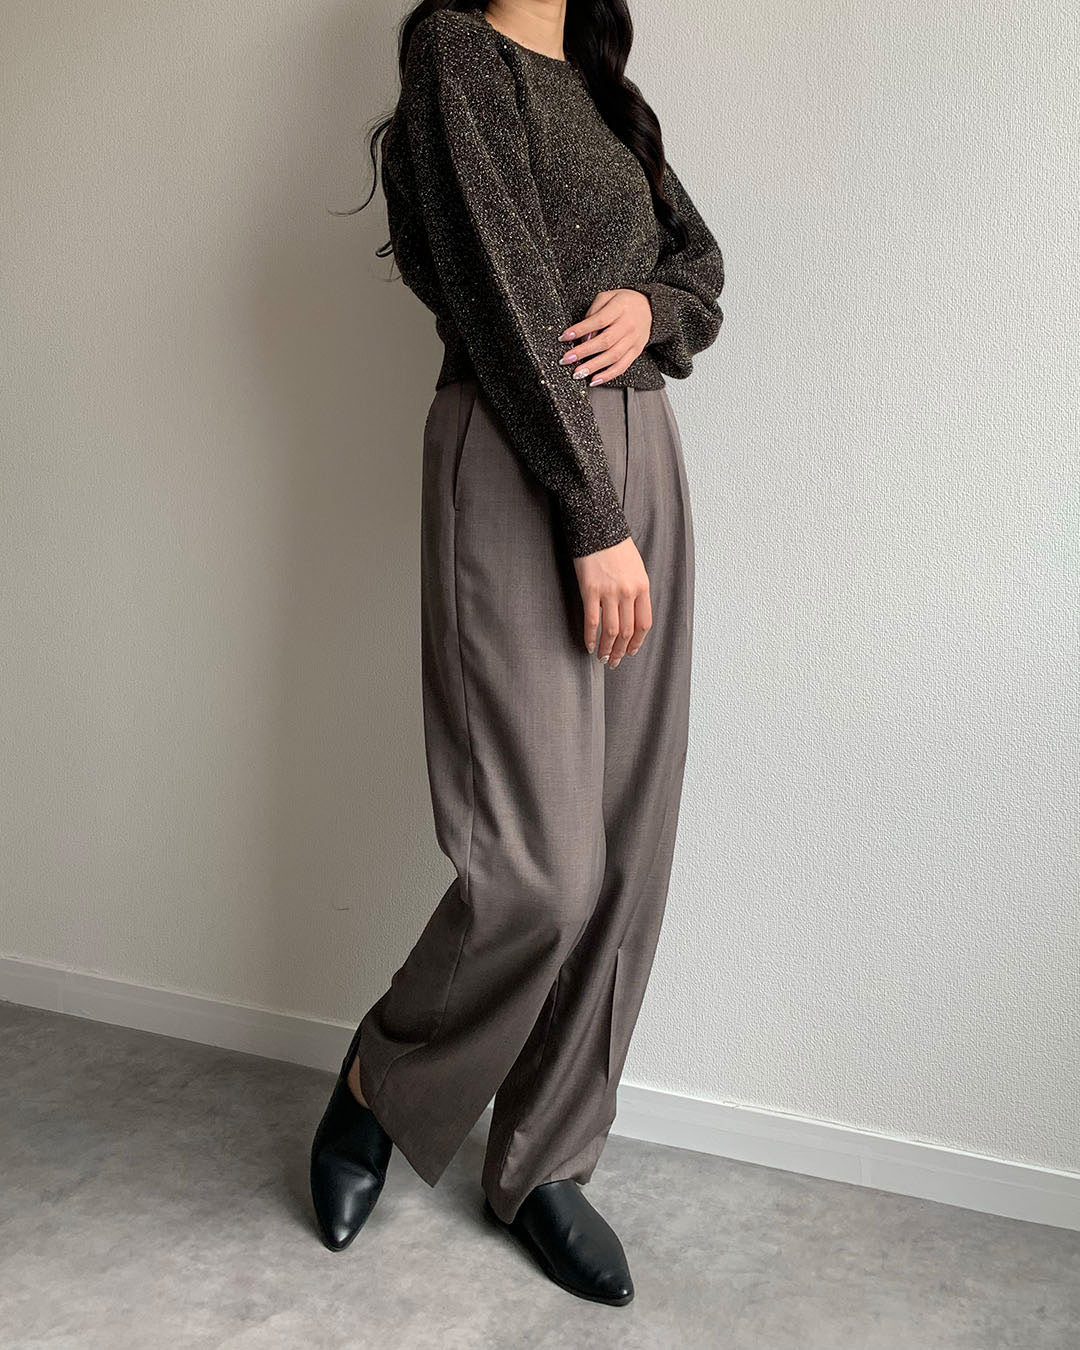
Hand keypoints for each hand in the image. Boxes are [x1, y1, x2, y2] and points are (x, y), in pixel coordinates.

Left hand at [558, 289, 652, 385]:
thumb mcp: (607, 298)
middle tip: (567, 359)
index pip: (598, 321)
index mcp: (619, 308)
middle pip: (605, 341)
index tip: (564, 337)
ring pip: (613, 357)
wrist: (649, 308)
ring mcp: (633, 340)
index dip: (580, 330)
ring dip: (593, 367)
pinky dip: (607, 375)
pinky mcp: (636, 352)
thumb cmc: (624, 302)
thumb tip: (583, 336)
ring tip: (577, 373)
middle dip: (583, 352)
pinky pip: (622, 366)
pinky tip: (595, 379)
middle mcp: (628, 325)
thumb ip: (593, 313)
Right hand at [573, 536, 651, 667]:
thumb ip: (636, 591)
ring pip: (610, 631)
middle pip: (627, 631)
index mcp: (642, 587)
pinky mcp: (590, 591)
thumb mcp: (636, 568)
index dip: (637, 642)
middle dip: (621, 651)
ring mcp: (608, 592)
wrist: (598, 527)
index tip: (631, 651)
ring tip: (603, 658)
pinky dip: (590, 637)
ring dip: (607, 649)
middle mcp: (628, 592)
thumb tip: (630, 615)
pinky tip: (589, 646)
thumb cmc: (616, 547)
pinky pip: (592, 621)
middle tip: (615, 662)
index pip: (644, 623)